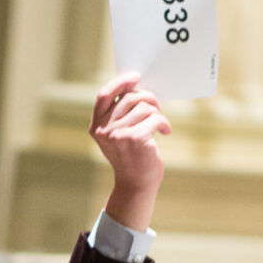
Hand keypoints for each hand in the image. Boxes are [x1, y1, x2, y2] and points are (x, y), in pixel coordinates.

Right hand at [89, 72, 170, 232]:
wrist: (136, 186)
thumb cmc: (131, 158)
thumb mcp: (118, 135)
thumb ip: (119, 115)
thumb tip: (136, 87)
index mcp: (96, 125)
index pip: (104, 95)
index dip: (119, 82)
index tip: (135, 77)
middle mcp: (104, 129)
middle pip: (129, 97)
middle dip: (147, 98)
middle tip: (157, 106)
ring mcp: (118, 134)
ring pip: (143, 107)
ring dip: (156, 112)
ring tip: (160, 122)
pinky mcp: (135, 139)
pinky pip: (154, 118)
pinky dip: (164, 123)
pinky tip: (166, 131)